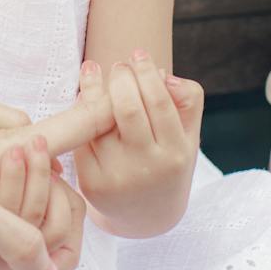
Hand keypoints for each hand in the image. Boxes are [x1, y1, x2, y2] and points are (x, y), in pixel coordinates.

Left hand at [72, 53, 202, 238]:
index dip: (146, 73)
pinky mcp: (91, 183)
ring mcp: (116, 177)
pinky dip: (81, 111)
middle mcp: (147, 168)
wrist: (147, 216)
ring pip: (99, 120)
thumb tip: (164, 76)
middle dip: (120, 78)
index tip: (138, 53)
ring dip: (93, 88)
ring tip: (93, 68)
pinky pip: (84, 136)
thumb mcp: (189, 136)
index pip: (159, 102)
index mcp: (176, 154)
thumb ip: (188, 101)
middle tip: (120, 65)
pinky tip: (84, 93)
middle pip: (127, 108)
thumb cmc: (168, 162)